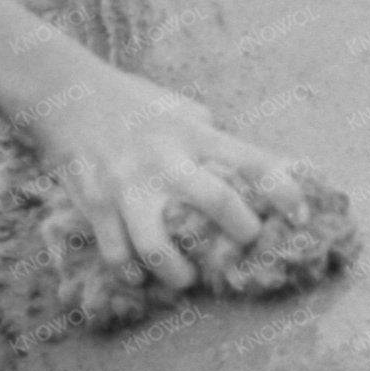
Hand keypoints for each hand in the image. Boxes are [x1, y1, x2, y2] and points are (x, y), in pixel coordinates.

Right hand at [23, 67, 317, 292]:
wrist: (67, 94)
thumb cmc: (134, 103)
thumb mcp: (181, 109)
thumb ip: (214, 139)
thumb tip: (254, 170)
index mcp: (193, 134)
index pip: (252, 161)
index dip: (285, 191)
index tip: (302, 216)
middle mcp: (165, 159)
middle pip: (217, 201)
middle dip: (242, 232)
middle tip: (245, 244)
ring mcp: (128, 185)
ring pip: (159, 247)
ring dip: (179, 273)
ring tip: (185, 277)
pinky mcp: (95, 204)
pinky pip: (117, 254)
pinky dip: (130, 273)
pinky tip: (137, 274)